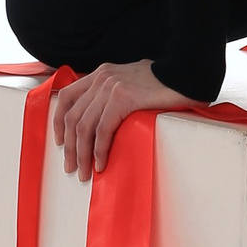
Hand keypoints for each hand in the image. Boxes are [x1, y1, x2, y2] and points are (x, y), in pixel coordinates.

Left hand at [50, 57, 193, 179]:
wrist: (187, 74)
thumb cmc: (165, 84)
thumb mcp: (132, 82)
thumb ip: (116, 94)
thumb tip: (106, 118)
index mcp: (101, 74)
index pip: (67, 97)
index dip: (59, 122)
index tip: (61, 142)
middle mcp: (101, 78)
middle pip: (73, 117)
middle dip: (69, 146)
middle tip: (71, 167)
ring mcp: (110, 87)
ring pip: (84, 127)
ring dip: (82, 154)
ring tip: (84, 172)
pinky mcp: (122, 98)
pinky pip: (102, 130)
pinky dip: (99, 150)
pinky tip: (101, 164)